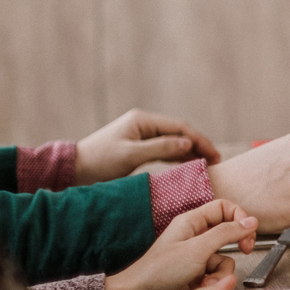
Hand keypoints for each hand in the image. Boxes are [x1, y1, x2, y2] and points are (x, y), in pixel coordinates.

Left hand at [76, 109, 220, 184]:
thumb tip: (188, 144)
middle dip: (198, 145)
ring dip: (190, 151)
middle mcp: (144, 124)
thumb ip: (161, 148)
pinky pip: (163, 149)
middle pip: (179, 133)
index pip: (180, 128)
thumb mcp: (131, 155)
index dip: (199, 140)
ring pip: (173, 141)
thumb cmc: (99, 161)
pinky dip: (177, 156)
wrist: (73, 169)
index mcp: (143, 120)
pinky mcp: (137, 146)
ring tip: (207, 164)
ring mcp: (141, 134)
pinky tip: (188, 164)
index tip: (215, 155)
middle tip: (216, 161)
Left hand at [104, 199, 256, 289]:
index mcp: (191, 222)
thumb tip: (250, 221)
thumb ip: (226, 233)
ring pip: (226, 258)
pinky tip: (200, 288)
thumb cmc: (157, 272)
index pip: (224, 208)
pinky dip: (213, 283)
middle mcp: (195, 237)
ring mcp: (197, 257)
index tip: (248, 231)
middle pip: (229, 233)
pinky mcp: (197, 275)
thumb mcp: (197, 249)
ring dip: (221, 272)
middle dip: (237, 244)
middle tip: (245, 249)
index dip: (239, 217)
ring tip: (207, 281)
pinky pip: (217, 275)